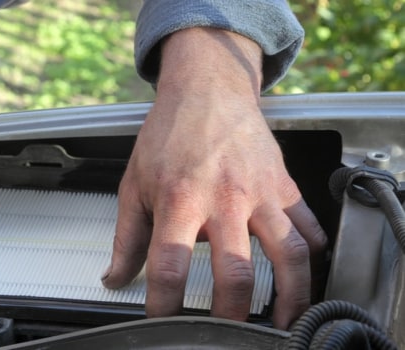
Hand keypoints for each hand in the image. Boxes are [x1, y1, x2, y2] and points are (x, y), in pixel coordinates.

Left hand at [101, 28, 326, 328]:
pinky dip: (312, 252)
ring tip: (280, 321)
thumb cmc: (168, 134)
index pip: (171, 267)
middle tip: (224, 330)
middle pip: (235, 272)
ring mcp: (260, 191)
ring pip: (287, 254)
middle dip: (230, 314)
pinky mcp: (283, 183)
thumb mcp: (135, 184)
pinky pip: (307, 224)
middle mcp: (224, 198)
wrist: (207, 90)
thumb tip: (115, 278)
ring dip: (288, 295)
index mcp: (180, 199)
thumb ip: (127, 236)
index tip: (163, 321)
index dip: (165, 305)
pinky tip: (304, 272)